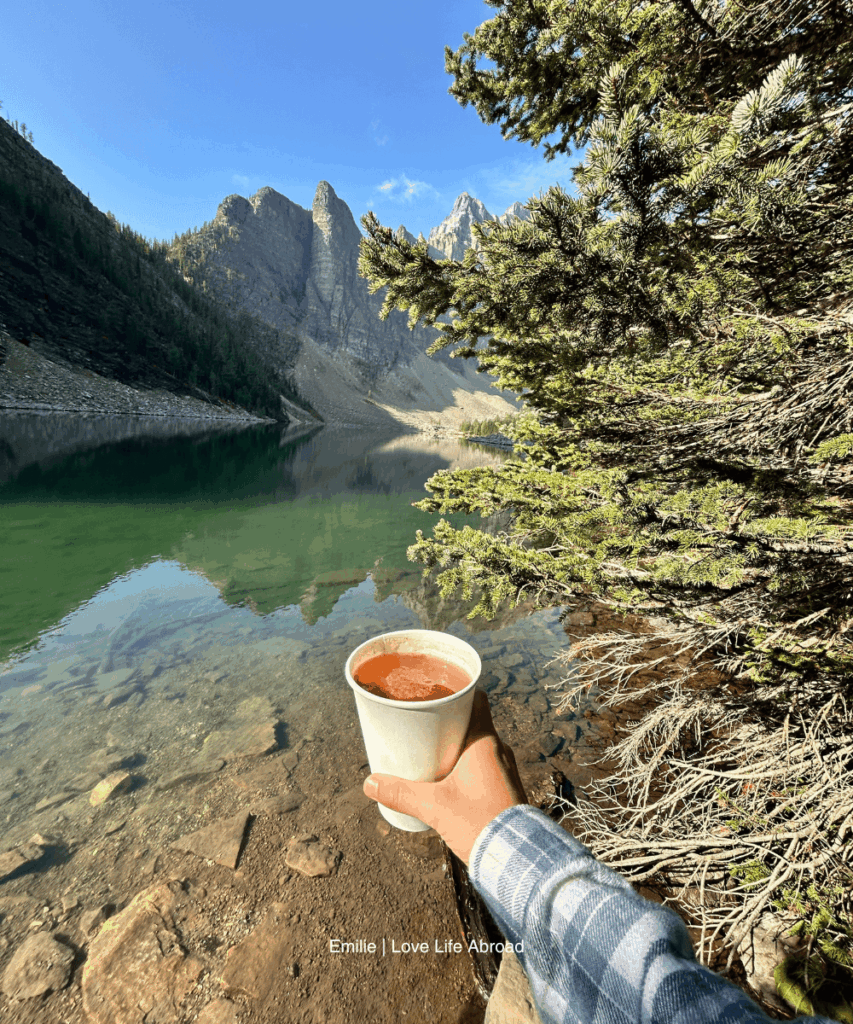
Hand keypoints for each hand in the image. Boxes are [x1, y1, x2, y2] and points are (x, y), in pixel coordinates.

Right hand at [362, 689, 527, 864]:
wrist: (516, 858)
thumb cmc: (479, 823)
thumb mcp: (434, 807)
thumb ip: (401, 793)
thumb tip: (370, 784)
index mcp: (486, 742)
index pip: (476, 700)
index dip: (457, 692)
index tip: (436, 692)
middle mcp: (499, 750)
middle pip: (472, 722)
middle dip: (448, 723)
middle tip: (421, 725)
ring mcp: (505, 770)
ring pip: (478, 745)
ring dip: (457, 745)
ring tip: (430, 752)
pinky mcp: (505, 788)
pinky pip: (484, 765)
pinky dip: (467, 764)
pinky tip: (448, 778)